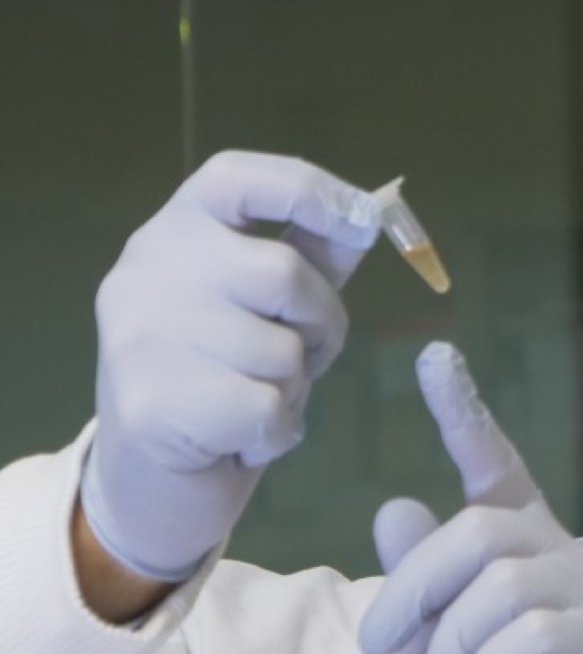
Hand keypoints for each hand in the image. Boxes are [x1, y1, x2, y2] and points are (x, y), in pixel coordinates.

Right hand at [84, 150, 380, 582]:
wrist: (153, 474)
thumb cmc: (224, 370)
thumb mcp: (271, 303)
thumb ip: (315, 254)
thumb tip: (372, 211)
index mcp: (175, 231)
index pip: (238, 179)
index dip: (309, 190)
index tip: (362, 218)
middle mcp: (144, 271)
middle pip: (282, 273)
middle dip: (322, 321)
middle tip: (305, 353)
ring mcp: (139, 337)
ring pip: (280, 351)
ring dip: (294, 385)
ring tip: (256, 394)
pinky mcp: (151, 405)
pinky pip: (266, 409)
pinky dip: (277, 431)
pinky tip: (242, 436)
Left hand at [359, 343, 582, 653]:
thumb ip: (422, 589)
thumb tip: (397, 505)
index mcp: (524, 557)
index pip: (497, 471)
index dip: (466, 413)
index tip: (435, 357)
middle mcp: (570, 565)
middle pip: (479, 529)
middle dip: (415, 586)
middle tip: (384, 646)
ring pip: (500, 583)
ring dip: (449, 649)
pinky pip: (530, 633)